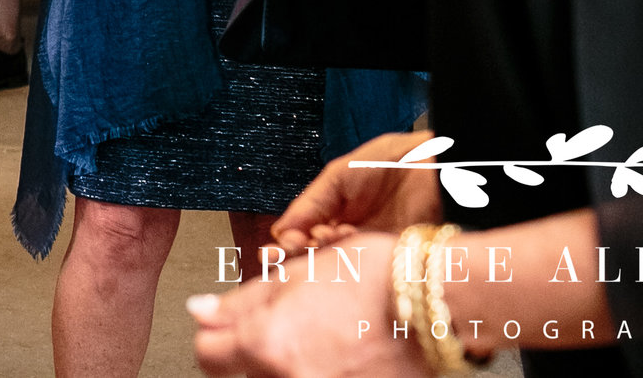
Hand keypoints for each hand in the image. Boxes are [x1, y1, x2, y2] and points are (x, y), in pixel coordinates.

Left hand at [190, 232, 412, 376]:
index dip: (215, 335)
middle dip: (261, 349)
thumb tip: (200, 313)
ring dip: (292, 363)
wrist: (441, 306)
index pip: (207, 356)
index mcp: (269, 345)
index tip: (226, 326)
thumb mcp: (296, 273)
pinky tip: (345, 355)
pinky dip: (324, 372)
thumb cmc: (375, 279)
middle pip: (248, 374)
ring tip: (326, 338)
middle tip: (295, 323)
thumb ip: (240, 302)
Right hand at [271, 131, 444, 251]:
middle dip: (300, 252)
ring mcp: (366, 246)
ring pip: (333, 262)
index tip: (288, 240)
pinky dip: (347, 257)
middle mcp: (345, 232)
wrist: (432, 167)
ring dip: (324, 252)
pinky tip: (346, 237)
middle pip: (312, 253)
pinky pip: (360, 267)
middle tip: (297, 246)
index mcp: (330, 211)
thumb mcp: (339, 175)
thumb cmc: (388, 162)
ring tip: (331, 233)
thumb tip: (279, 231)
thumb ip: (310, 203)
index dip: (288, 240)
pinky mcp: (387, 258)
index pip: (298, 233)